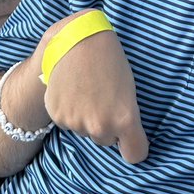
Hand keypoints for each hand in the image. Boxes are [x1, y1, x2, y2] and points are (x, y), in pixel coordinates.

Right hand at [43, 21, 148, 163]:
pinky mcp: (57, 115)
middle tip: (103, 99)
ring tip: (86, 89)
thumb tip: (121, 134)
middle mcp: (100, 126)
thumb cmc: (109, 59)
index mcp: (125, 118)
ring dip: (86, 118)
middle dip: (106, 126)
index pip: (135, 154)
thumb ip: (126, 116)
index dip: (134, 146)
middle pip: (106, 141)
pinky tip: (71, 89)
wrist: (77, 38)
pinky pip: (67, 122)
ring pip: (85, 131)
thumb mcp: (128, 88)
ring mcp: (77, 122)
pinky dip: (69, 111)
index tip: (131, 138)